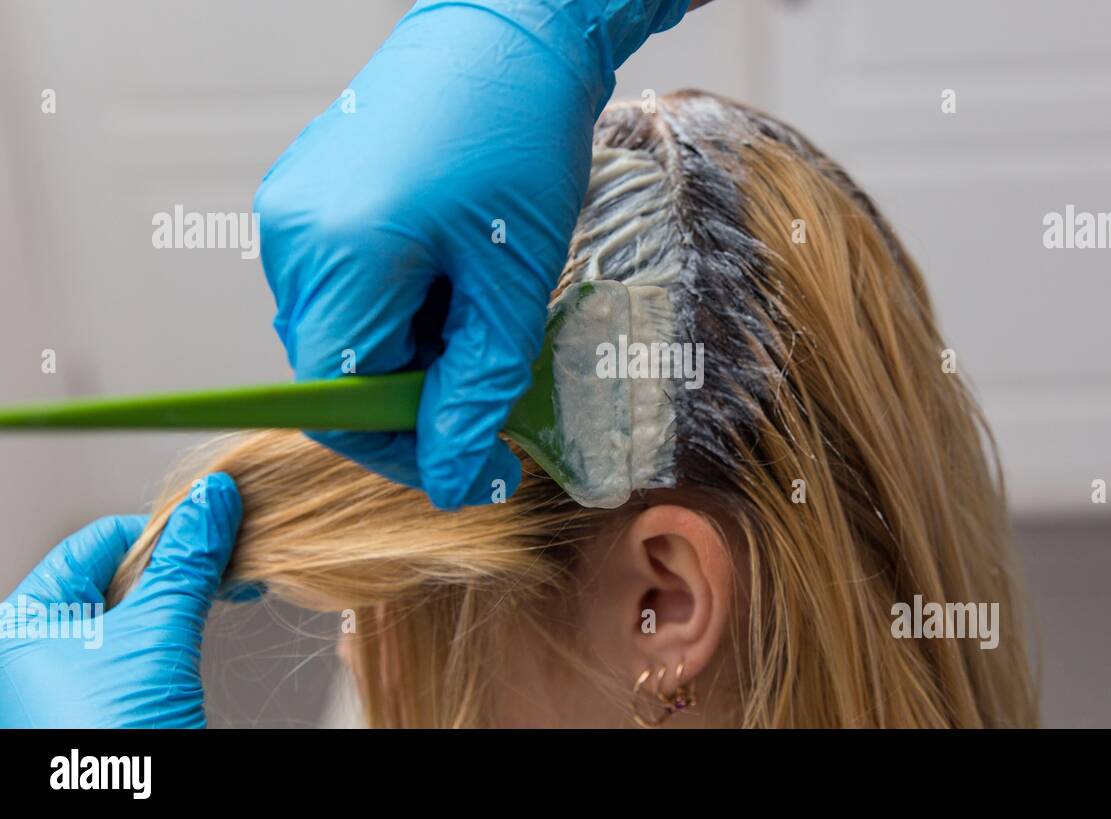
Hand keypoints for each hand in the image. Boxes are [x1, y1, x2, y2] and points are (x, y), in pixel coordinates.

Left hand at [0, 473, 242, 727]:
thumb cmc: (110, 746)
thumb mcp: (157, 637)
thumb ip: (186, 563)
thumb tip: (214, 499)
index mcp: (21, 626)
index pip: (96, 543)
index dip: (161, 529)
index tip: (216, 524)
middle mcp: (38, 650)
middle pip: (117, 573)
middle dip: (180, 562)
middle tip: (233, 554)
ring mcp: (72, 681)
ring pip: (138, 609)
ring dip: (188, 592)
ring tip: (233, 583)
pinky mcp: (108, 704)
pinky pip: (147, 644)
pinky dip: (184, 626)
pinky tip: (215, 616)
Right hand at [253, 0, 690, 508]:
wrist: (508, 35)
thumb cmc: (521, 143)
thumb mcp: (513, 287)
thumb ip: (476, 393)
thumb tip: (453, 478)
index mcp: (341, 255)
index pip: (338, 399)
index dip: (400, 447)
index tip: (467, 462)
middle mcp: (294, 235)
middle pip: (333, 368)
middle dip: (413, 396)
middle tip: (488, 388)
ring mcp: (289, 209)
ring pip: (338, 328)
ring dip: (407, 350)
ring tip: (477, 313)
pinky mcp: (304, 193)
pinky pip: (336, 283)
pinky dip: (393, 306)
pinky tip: (448, 276)